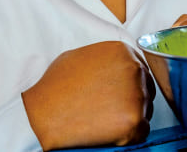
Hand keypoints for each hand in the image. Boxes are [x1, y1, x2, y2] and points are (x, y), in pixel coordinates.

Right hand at [21, 41, 155, 149]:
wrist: (40, 116)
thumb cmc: (55, 88)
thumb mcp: (79, 57)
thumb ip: (105, 57)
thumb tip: (116, 63)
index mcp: (122, 51)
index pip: (140, 68)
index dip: (130, 84)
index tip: (120, 94)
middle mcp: (133, 69)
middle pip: (146, 89)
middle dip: (132, 100)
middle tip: (110, 110)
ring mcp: (135, 94)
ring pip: (145, 110)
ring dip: (130, 117)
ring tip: (104, 119)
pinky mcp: (133, 120)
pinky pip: (142, 131)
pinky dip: (129, 136)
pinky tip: (109, 132)